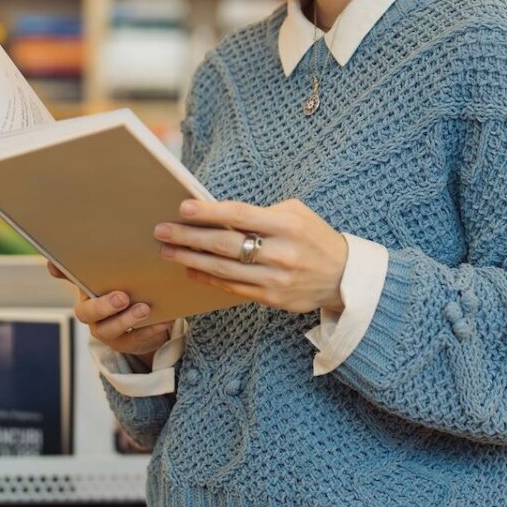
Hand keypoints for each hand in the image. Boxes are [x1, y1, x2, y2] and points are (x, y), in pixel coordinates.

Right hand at [48, 260, 174, 358]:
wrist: (143, 325)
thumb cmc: (127, 292)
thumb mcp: (118, 276)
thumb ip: (110, 260)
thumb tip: (106, 233)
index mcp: (86, 290)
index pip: (69, 278)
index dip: (60, 271)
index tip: (56, 265)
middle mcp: (90, 312)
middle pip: (88, 312)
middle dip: (104, 305)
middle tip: (122, 297)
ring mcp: (106, 330)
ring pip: (110, 329)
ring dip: (127, 319)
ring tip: (145, 309)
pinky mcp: (126, 343)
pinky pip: (135, 339)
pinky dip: (150, 329)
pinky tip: (163, 319)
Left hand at [153, 198, 348, 314]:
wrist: (343, 277)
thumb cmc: (314, 238)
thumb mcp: (296, 214)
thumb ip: (261, 214)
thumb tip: (219, 214)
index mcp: (288, 225)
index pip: (241, 215)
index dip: (210, 211)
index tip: (183, 207)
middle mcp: (281, 253)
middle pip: (225, 244)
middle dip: (189, 237)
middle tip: (162, 231)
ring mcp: (275, 279)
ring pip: (223, 270)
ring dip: (191, 260)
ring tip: (168, 251)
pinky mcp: (271, 298)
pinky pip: (232, 288)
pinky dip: (208, 278)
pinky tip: (191, 270)